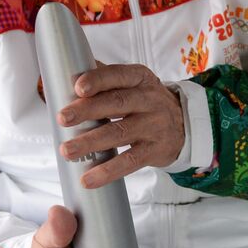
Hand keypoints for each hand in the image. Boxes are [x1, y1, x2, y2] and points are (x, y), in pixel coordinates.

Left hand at [58, 64, 185, 187]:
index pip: (118, 75)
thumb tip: (69, 69)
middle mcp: (150, 99)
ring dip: (91, 142)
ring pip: (120, 133)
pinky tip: (89, 178)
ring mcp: (154, 125)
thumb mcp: (133, 84)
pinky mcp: (155, 150)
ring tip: (67, 150)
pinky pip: (130, 161)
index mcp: (140, 78)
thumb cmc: (146, 102)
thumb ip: (105, 77)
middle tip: (63, 118)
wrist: (184, 125)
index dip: (98, 80)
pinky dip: (108, 170)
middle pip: (117, 102)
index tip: (77, 87)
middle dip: (88, 110)